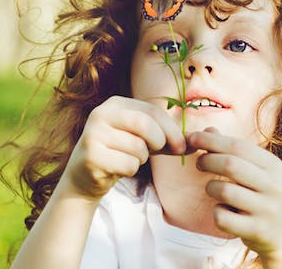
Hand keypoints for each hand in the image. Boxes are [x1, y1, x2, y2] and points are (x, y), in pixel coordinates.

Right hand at [60, 96, 186, 200]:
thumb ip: (170, 140)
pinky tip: (118, 168)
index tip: (181, 147)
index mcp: (115, 104)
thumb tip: (196, 142)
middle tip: (156, 151)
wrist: (85, 177)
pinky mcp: (91, 156)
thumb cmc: (121, 154)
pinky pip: (128, 164)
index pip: (152, 111)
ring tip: (129, 159)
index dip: (171, 129)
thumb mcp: (146, 142)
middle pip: (145, 125)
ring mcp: (93, 134)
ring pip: (137, 147)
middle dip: (158, 141)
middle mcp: (101, 114)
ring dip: (141, 159)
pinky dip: (130, 170)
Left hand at [188, 127, 281, 267]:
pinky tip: (223, 211)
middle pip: (230, 165)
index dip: (211, 140)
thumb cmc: (266, 197)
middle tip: (199, 163)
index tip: (192, 138)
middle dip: (207, 160)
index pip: (238, 146)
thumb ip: (235, 151)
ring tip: (213, 189)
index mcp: (274, 165)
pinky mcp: (257, 231)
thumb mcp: (259, 171)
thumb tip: (208, 130)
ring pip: (224, 190)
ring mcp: (267, 209)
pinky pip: (222, 217)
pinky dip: (216, 212)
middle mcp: (274, 186)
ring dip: (210, 187)